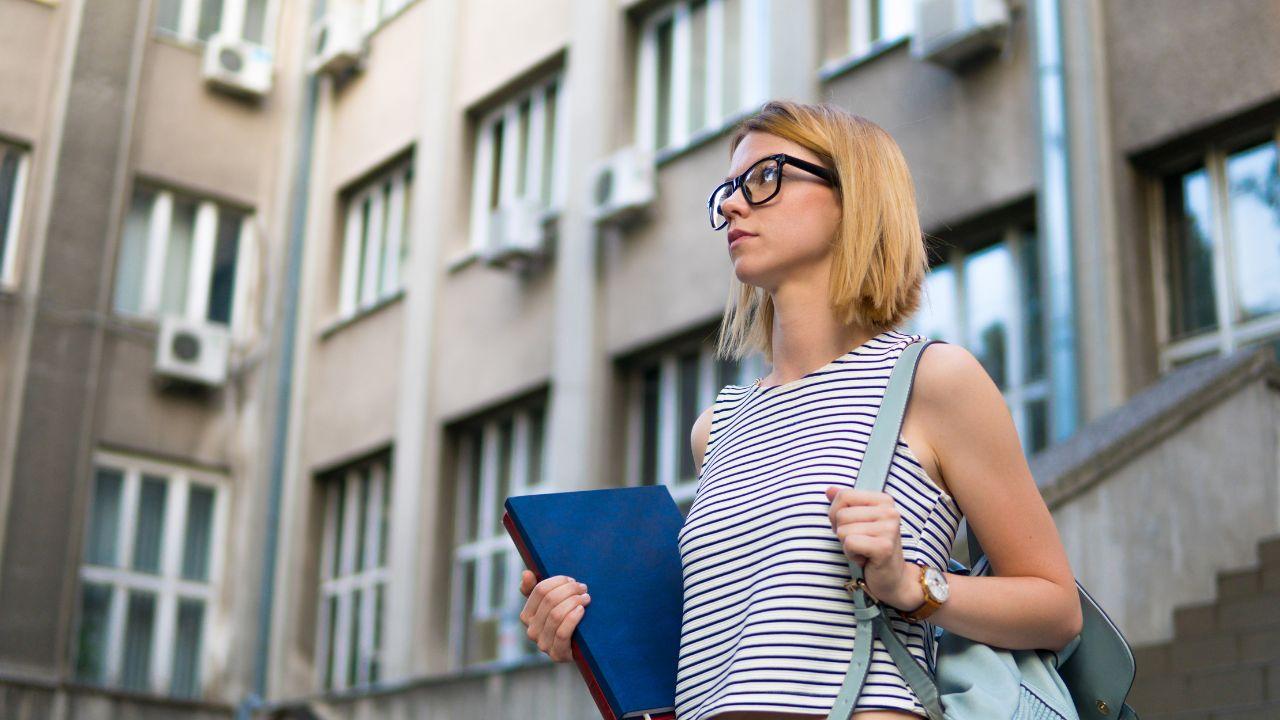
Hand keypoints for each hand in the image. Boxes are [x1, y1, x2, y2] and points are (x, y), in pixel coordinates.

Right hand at [518, 571, 591, 661]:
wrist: (580, 648)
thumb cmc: (565, 620)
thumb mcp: (550, 605)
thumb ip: (535, 589)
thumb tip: (526, 573)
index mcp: (526, 615)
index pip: (540, 590)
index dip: (558, 581)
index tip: (572, 580)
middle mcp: (531, 630)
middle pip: (550, 601)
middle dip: (569, 590)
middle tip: (583, 588)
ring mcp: (543, 644)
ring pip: (556, 615)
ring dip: (574, 602)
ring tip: (586, 598)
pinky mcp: (556, 654)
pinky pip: (562, 633)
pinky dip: (573, 618)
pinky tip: (582, 610)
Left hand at [825, 486, 920, 609]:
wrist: (893, 578)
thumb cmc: (872, 548)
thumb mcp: (858, 522)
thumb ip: (844, 504)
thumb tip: (829, 490)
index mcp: (884, 500)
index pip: (844, 495)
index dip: (836, 513)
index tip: (852, 527)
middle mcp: (890, 511)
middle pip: (841, 514)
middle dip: (842, 532)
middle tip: (860, 542)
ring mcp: (889, 528)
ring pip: (843, 530)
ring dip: (847, 545)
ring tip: (863, 550)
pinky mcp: (884, 547)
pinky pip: (849, 543)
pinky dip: (851, 554)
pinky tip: (865, 559)